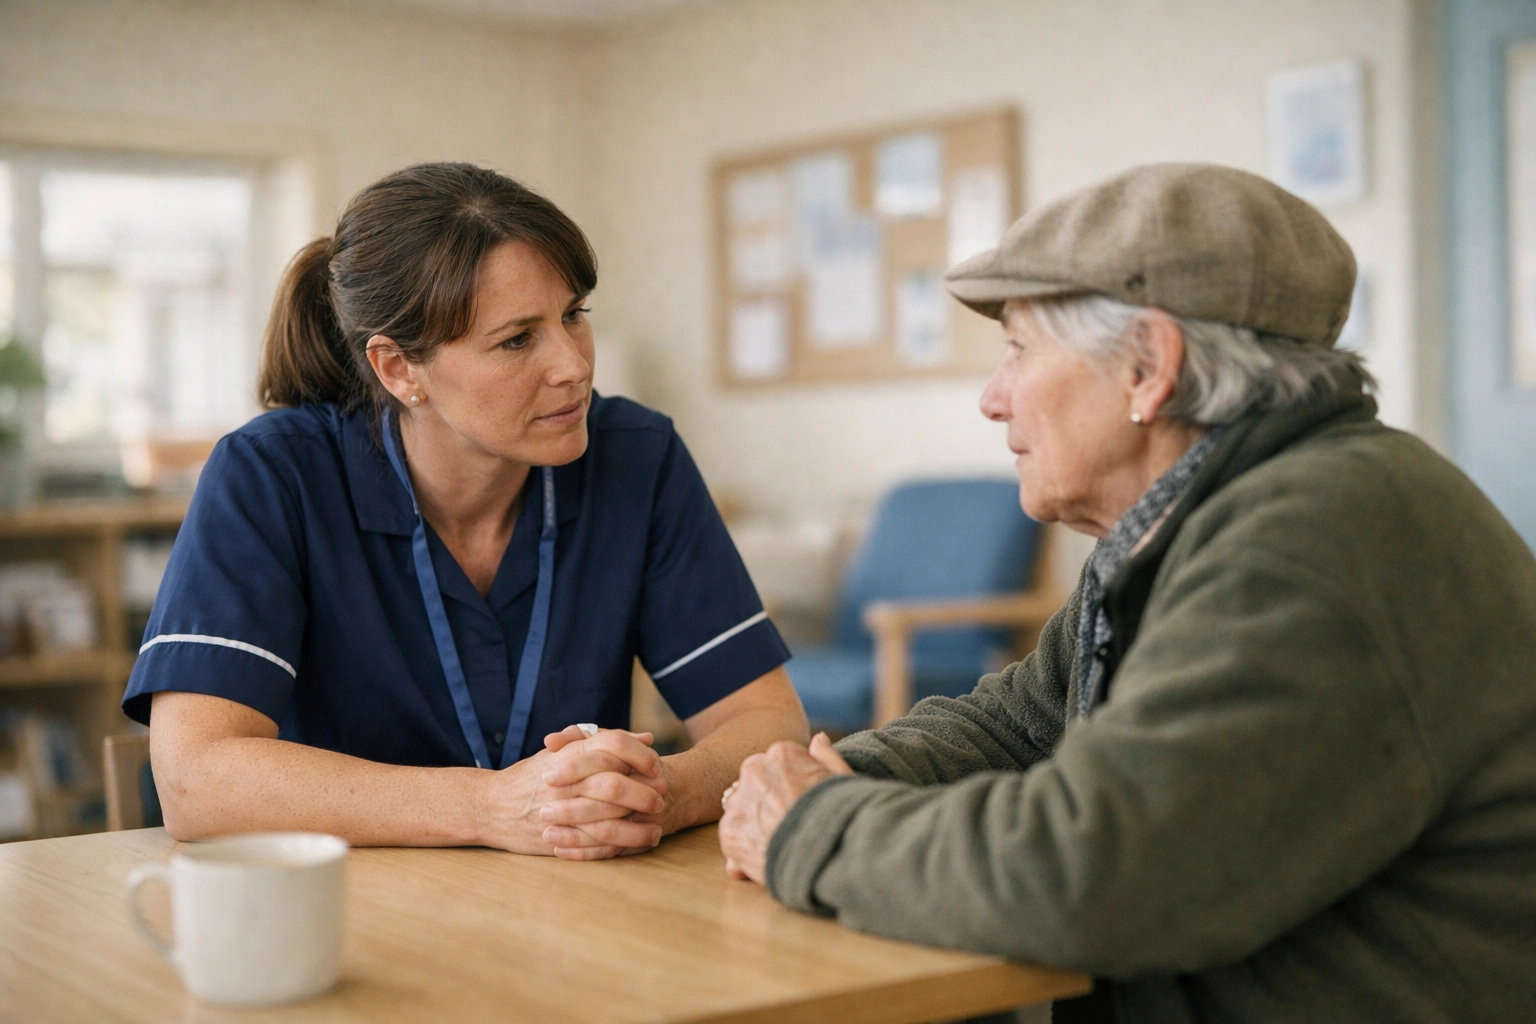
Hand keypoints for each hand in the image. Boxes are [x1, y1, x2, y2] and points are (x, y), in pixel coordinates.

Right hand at [474, 726, 666, 858]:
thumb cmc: (533, 776)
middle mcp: (567, 780)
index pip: (613, 745)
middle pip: (615, 783)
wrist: (492, 806)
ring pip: (609, 817)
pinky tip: (639, 844)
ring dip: (639, 825)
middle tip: (662, 798)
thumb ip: (606, 742)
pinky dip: (622, 845)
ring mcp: (562, 809)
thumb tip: (647, 738)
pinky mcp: (560, 835)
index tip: (656, 766)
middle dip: (644, 793)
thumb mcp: (565, 751)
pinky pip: (597, 842)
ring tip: (657, 828)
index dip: (639, 755)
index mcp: (570, 754)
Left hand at [719, 732, 851, 884]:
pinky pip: (733, 836)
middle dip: (765, 798)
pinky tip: (768, 855)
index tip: (800, 801)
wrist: (825, 855)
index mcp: (781, 754)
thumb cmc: (841, 816)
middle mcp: (754, 771)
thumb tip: (818, 738)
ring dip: (753, 820)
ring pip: (740, 807)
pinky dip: (745, 846)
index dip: (789, 785)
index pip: (776, 763)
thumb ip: (825, 755)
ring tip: (778, 840)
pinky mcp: (729, 832)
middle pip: (754, 782)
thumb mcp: (842, 778)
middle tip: (787, 821)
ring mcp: (739, 801)